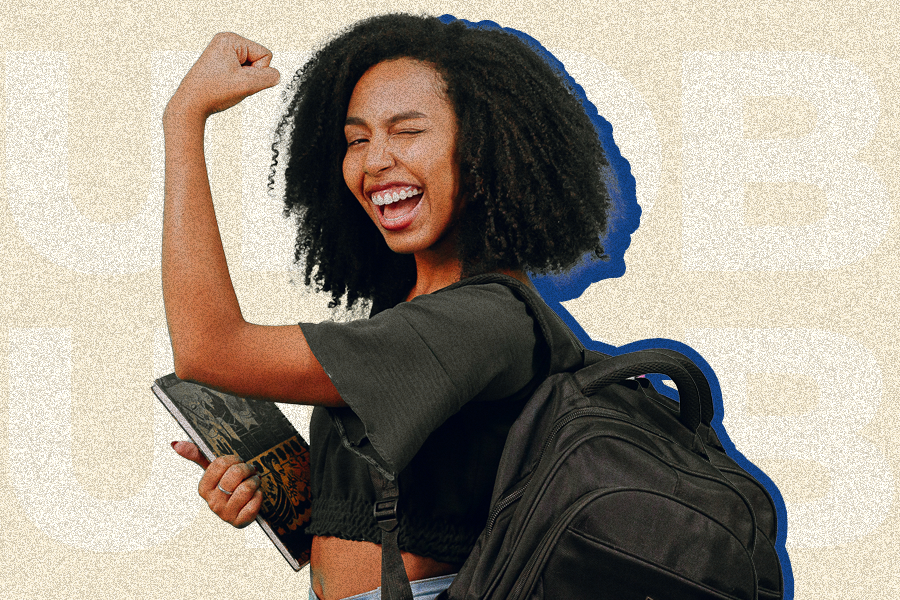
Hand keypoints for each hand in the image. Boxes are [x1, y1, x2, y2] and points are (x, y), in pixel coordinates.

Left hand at [166, 32, 280, 120]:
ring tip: (227, 85)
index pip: (265, 54)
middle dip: (250, 76)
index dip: (258, 72)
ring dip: (244, 80)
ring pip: (251, 67)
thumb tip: (276, 75)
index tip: (239, 79)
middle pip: (258, 59)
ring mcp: (221, 51)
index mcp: (230, 39)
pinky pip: (241, 71)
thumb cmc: (213, 92)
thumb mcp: (248, 85)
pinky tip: (224, 85)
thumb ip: (270, 78)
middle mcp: (225, 41)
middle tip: (232, 83)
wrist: (190, 105)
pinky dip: (237, 81)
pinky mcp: (219, 62)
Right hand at [171, 440, 263, 527]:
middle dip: (247, 468)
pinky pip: (254, 503)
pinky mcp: (240, 522)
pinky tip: (256, 495)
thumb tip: (175, 444)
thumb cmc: (230, 486)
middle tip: (251, 470)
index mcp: (204, 489)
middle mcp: (212, 503)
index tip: (238, 462)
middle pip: (235, 474)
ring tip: (254, 482)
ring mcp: (225, 514)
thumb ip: (197, 455)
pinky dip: (259, 495)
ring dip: (255, 481)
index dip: (234, 459)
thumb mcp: (214, 471)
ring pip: (246, 488)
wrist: (244, 507)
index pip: (220, 463)